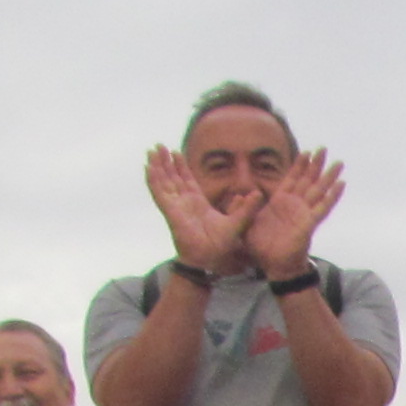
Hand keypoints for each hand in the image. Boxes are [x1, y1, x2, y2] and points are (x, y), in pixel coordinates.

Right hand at [143, 146, 251, 275]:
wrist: (209, 260)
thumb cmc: (220, 246)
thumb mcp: (238, 222)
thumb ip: (246, 208)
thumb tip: (257, 194)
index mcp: (197, 204)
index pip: (186, 180)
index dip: (180, 166)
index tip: (175, 152)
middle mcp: (183, 203)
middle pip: (172, 177)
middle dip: (165, 162)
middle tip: (159, 146)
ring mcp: (175, 206)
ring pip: (163, 181)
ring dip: (157, 166)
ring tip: (152, 150)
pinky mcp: (170, 211)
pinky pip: (159, 192)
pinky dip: (153, 180)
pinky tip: (148, 167)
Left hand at [241, 148, 344, 279]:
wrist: (273, 266)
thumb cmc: (261, 248)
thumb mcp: (246, 225)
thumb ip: (243, 209)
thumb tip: (237, 196)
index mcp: (280, 202)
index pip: (292, 179)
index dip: (299, 165)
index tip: (306, 151)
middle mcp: (295, 205)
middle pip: (308, 179)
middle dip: (316, 164)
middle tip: (324, 148)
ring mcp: (304, 213)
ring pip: (319, 189)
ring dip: (329, 176)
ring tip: (339, 162)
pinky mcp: (310, 223)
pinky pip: (323, 207)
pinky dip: (333, 195)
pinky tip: (341, 184)